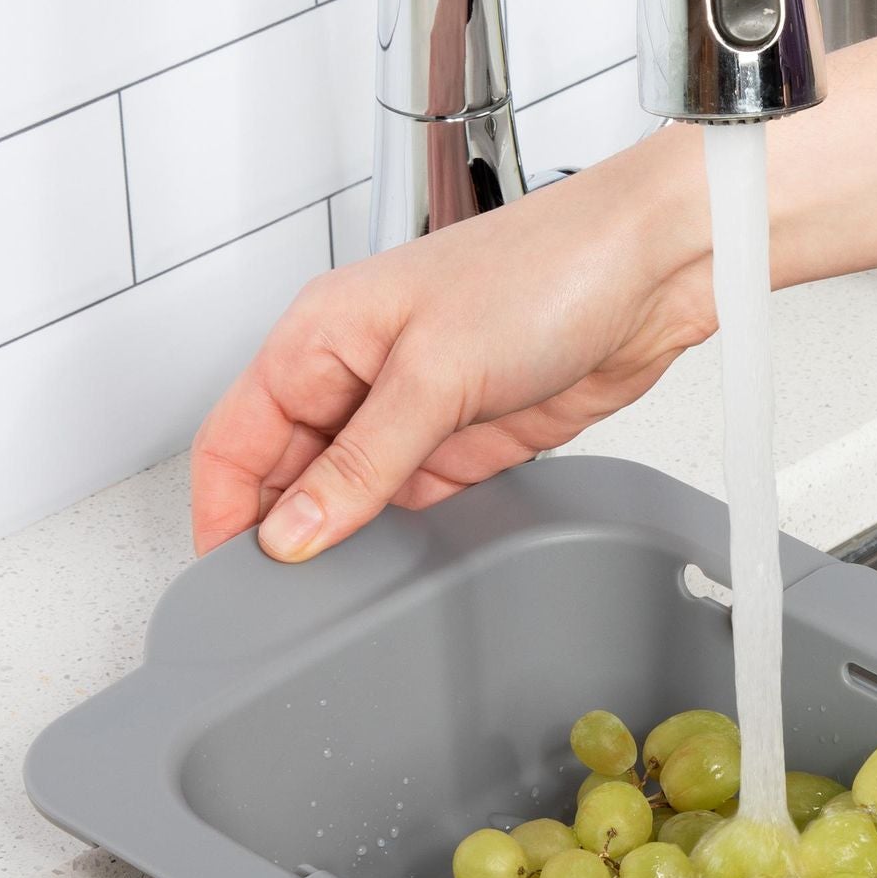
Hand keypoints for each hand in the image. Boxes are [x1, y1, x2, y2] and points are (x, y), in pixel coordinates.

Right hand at [190, 133, 711, 560]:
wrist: (654, 271)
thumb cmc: (545, 268)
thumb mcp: (433, 372)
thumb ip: (361, 462)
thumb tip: (293, 531)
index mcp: (322, 335)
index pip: (236, 438)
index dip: (222, 512)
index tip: (226, 582)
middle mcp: (360, 371)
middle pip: (289, 475)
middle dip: (282, 537)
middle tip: (284, 609)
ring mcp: (416, 410)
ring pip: (353, 496)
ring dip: (347, 543)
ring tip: (339, 599)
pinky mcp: (471, 441)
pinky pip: (416, 502)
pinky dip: (406, 536)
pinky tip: (404, 567)